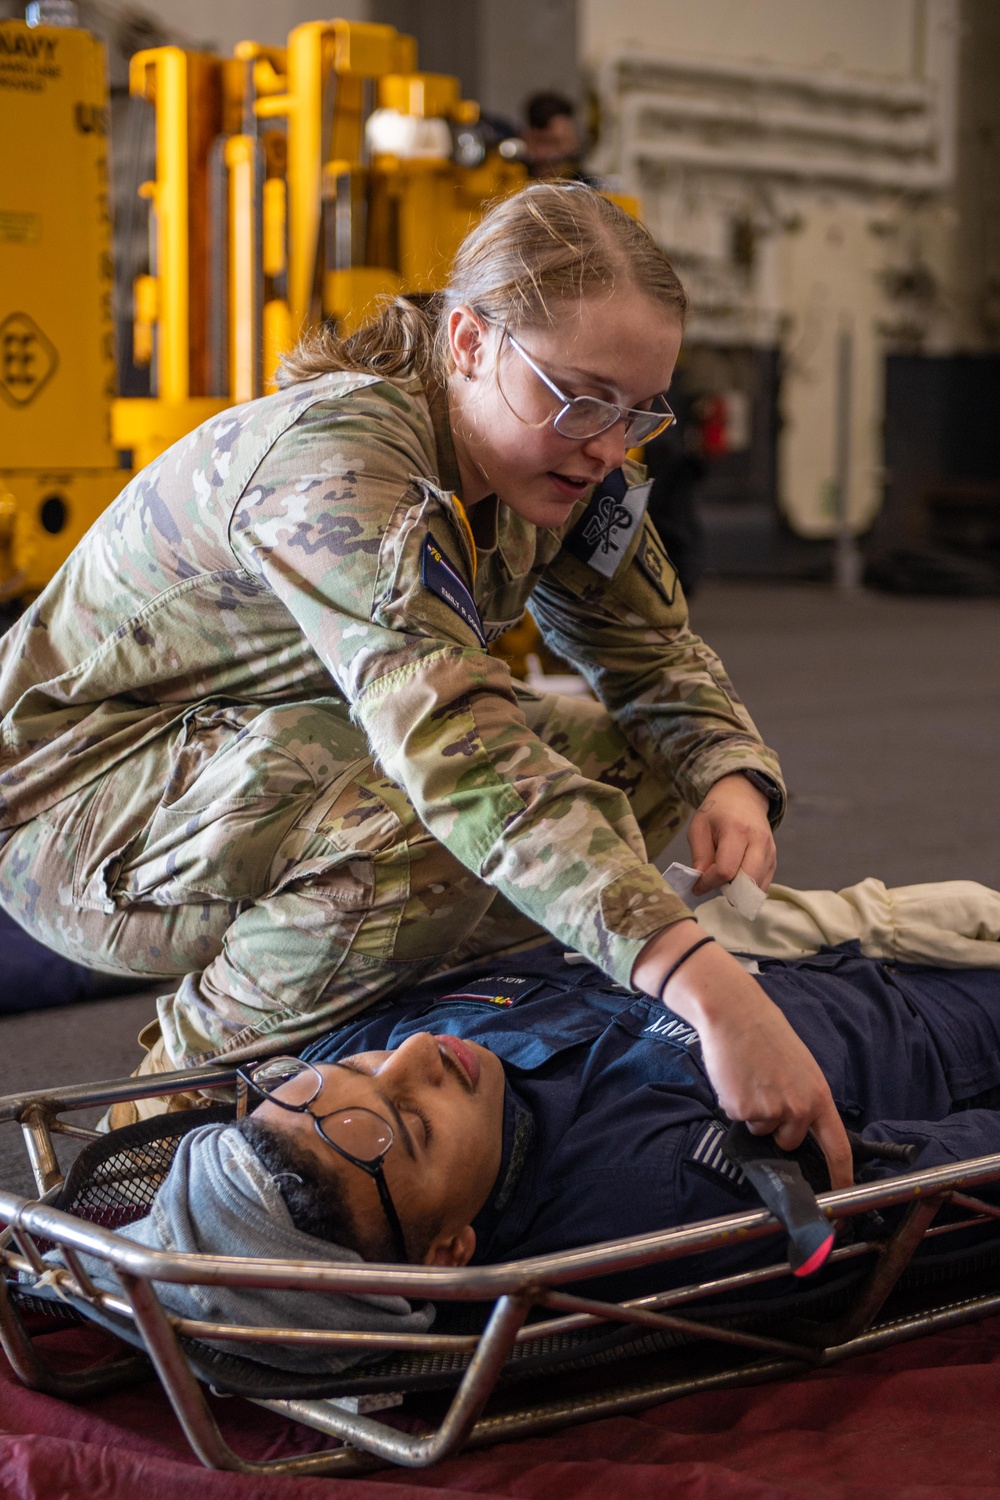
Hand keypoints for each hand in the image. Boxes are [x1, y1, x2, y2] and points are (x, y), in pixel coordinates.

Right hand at [632, 927, 853, 1190]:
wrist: (735, 1014)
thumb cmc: (766, 1037)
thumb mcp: (800, 1067)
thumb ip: (805, 1099)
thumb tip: (801, 1129)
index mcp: (819, 1096)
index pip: (838, 1147)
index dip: (841, 1177)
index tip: (842, 1197)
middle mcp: (798, 1108)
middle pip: (789, 1142)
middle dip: (777, 1127)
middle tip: (766, 1091)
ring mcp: (771, 1111)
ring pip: (762, 1131)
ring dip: (754, 1113)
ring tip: (750, 1080)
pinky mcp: (743, 1110)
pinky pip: (740, 1119)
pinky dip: (735, 1104)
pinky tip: (736, 1079)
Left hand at [688, 772, 776, 895]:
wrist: (743, 796)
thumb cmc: (717, 812)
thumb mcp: (699, 827)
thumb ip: (699, 856)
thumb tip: (701, 883)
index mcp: (737, 830)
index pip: (726, 869)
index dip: (709, 882)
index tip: (697, 885)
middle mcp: (759, 841)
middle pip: (746, 881)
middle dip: (727, 889)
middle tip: (713, 883)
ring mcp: (770, 851)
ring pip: (756, 886)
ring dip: (738, 891)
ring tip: (724, 878)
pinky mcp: (774, 859)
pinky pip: (763, 885)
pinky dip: (749, 889)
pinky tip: (736, 879)